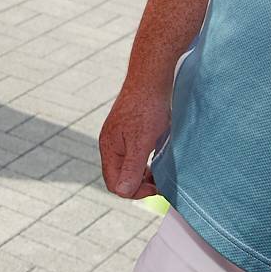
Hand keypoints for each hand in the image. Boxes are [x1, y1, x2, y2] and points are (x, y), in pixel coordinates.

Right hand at [98, 84, 168, 198]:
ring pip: (128, 167)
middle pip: (120, 177)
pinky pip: (133, 156)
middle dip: (139, 185)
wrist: (151, 79)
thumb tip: (122, 192)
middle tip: (160, 183)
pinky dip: (145, 162)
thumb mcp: (141, 141)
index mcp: (109, 149)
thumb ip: (132, 168)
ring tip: (161, 172)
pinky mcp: (129, 132)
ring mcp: (119, 138)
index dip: (135, 192)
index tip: (156, 188)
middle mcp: (110, 145)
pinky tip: (158, 157)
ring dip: (143, 174)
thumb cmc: (147, 108)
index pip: (114, 184)